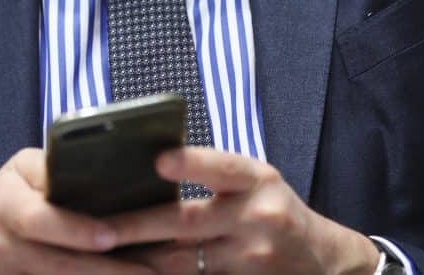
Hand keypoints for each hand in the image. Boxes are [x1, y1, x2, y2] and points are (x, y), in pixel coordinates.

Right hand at [0, 148, 155, 274]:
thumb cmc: (14, 195)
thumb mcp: (28, 172)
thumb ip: (60, 173)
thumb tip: (117, 177)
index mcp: (6, 195)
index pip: (39, 217)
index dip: (75, 230)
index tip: (110, 237)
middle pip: (50, 260)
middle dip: (100, 269)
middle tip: (144, 271)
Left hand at [107, 147, 379, 274]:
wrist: (323, 261)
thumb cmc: (273, 209)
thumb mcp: (256, 181)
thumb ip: (214, 175)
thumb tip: (147, 169)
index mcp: (258, 179)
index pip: (222, 166)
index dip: (191, 163)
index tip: (160, 160)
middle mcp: (258, 217)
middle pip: (188, 222)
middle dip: (140, 227)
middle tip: (99, 230)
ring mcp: (253, 259)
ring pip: (185, 264)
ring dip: (142, 261)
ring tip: (102, 255)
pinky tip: (136, 274)